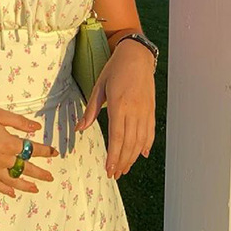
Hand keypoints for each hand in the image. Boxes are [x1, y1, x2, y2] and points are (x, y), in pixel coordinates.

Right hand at [0, 106, 57, 196]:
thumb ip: (19, 122)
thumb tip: (37, 128)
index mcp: (10, 144)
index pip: (33, 149)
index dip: (45, 151)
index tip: (54, 153)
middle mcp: (4, 159)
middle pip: (26, 169)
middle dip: (40, 173)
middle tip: (50, 178)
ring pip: (13, 180)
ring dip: (26, 185)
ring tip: (36, 189)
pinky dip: (5, 190)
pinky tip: (12, 193)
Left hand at [73, 40, 155, 178]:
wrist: (137, 56)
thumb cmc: (115, 69)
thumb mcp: (99, 86)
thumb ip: (91, 110)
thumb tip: (80, 128)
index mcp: (119, 105)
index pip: (117, 137)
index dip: (113, 156)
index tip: (109, 170)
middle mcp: (135, 111)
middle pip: (130, 143)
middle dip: (122, 162)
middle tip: (115, 175)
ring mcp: (145, 111)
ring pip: (141, 141)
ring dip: (133, 157)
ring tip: (125, 168)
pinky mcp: (151, 109)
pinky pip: (150, 131)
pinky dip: (146, 145)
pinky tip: (141, 155)